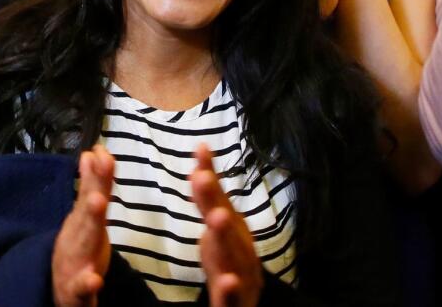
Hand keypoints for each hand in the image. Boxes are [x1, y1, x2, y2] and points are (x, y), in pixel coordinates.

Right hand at [52, 145, 115, 306]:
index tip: (100, 152)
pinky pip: (82, 287)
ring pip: (83, 247)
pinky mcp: (76, 289)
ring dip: (89, 229)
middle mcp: (78, 239)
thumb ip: (92, 186)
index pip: (92, 195)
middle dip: (91, 205)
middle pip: (86, 220)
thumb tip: (92, 153)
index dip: (97, 176)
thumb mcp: (85, 216)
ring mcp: (76, 263)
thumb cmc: (77, 248)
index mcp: (83, 222)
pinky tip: (94, 281)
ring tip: (98, 208)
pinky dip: (87, 284)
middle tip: (99, 191)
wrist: (59, 289)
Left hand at [191, 144, 261, 306]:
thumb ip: (208, 198)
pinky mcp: (236, 304)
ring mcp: (241, 278)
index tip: (199, 150)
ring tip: (217, 217)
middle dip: (215, 201)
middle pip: (227, 227)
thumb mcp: (217, 231)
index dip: (208, 179)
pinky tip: (228, 281)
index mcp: (233, 234)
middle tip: (201, 177)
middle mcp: (241, 252)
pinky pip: (231, 299)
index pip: (219, 202)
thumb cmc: (232, 266)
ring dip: (227, 238)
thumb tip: (201, 155)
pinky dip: (231, 289)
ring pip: (234, 259)